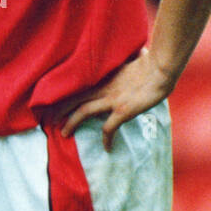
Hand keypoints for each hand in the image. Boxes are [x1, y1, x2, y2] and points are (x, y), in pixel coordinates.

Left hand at [60, 48, 175, 151]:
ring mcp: (112, 100)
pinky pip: (109, 128)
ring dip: (71, 123)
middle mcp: (103, 89)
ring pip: (83, 112)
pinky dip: (106, 139)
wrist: (161, 68)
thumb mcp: (128, 63)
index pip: (77, 86)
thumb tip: (127, 62)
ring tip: (63, 134)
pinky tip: (107, 148)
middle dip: (59, 110)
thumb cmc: (150, 63)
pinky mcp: (123, 110)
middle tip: (49, 120)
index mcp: (103, 78)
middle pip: (73, 99)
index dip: (64, 95)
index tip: (55, 102)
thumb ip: (120, 68)